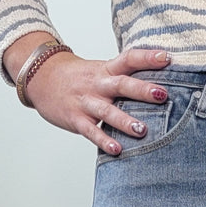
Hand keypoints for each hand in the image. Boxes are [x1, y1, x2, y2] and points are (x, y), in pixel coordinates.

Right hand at [4, 33, 172, 155]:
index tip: (166, 57)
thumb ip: (125, 76)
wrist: (40, 77)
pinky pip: (91, 131)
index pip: (128, 59)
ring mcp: (86, 102)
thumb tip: (159, 84)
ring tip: (142, 130)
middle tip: (162, 95)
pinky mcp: (76, 119)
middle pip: (121, 84)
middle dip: (142, 90)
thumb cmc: (78, 78)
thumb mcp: (101, 70)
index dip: (147, 58)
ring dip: (125, 121)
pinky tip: (117, 149)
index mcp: (106, 70)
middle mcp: (98, 84)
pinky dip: (103, 140)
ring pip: (107, 111)